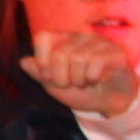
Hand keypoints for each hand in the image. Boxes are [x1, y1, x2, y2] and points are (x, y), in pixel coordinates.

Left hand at [20, 26, 139, 119]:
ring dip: (78, 79)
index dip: (42, 60)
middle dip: (61, 78)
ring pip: (78, 58)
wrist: (109, 102)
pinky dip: (92, 77)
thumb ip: (39, 74)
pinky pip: (96, 62)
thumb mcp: (54, 87)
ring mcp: (98, 41)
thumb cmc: (81, 91)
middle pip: (59, 54)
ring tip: (85, 82)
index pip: (43, 37)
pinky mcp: (115, 50)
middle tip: (71, 84)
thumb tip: (24, 62)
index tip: (48, 76)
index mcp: (63, 40)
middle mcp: (80, 36)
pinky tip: (97, 79)